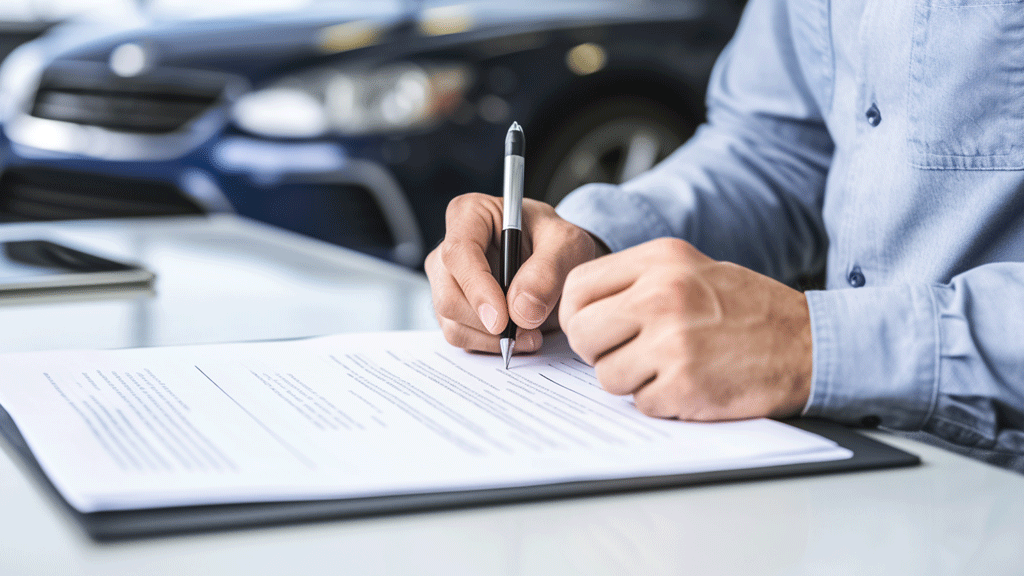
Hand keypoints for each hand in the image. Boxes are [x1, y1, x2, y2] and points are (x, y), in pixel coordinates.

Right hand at [426, 193, 605, 353]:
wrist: (557, 262)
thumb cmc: (557, 243)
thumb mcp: (568, 245)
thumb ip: (548, 271)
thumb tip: (521, 311)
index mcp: (470, 214)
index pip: (458, 252)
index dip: (477, 289)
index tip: (502, 319)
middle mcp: (448, 248)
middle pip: (448, 296)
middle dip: (487, 323)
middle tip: (528, 331)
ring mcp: (446, 282)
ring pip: (452, 322)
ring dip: (492, 339)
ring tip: (531, 333)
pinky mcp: (453, 310)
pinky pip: (461, 337)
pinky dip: (490, 345)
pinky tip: (519, 336)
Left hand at [558, 238, 811, 420]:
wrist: (809, 344)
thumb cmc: (748, 309)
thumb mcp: (691, 269)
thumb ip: (636, 281)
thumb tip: (579, 310)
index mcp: (661, 260)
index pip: (578, 287)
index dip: (576, 315)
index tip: (593, 328)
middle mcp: (662, 294)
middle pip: (582, 333)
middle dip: (599, 351)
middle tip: (629, 352)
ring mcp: (673, 341)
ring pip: (607, 375)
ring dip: (633, 380)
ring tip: (670, 366)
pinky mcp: (685, 384)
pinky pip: (641, 403)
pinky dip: (662, 401)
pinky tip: (691, 384)